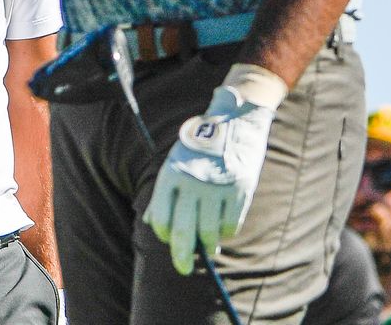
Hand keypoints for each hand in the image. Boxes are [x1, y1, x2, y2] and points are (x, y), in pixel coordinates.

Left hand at [141, 65, 287, 274]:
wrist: (234, 122)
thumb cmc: (199, 148)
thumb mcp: (175, 162)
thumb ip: (163, 193)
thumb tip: (150, 224)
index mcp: (171, 175)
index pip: (160, 217)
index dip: (163, 234)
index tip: (169, 239)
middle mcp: (192, 183)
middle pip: (183, 231)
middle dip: (181, 256)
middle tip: (182, 269)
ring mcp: (217, 188)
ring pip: (208, 232)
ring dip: (207, 243)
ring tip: (208, 245)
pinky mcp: (239, 190)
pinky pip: (231, 225)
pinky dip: (226, 232)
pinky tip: (223, 229)